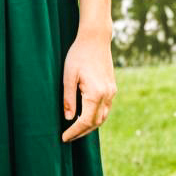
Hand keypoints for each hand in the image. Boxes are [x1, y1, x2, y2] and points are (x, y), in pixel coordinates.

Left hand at [61, 28, 116, 142]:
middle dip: (82, 132)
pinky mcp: (112, 87)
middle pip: (96, 123)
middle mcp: (107, 95)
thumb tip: (68, 119)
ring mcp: (112, 92)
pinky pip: (105, 108)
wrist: (95, 38)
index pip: (85, 121)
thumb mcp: (68, 76)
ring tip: (75, 130)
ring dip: (90, 126)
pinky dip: (96, 116)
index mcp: (96, 93)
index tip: (63, 138)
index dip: (74, 132)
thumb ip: (68, 99)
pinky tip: (85, 116)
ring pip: (103, 117)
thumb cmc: (78, 54)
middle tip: (68, 137)